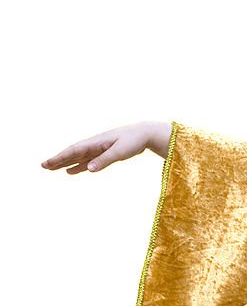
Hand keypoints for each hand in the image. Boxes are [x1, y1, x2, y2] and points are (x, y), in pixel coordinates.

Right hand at [40, 121, 170, 173]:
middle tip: (43, 166)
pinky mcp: (105, 153)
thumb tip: (88, 169)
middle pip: (72, 153)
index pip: (74, 150)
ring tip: (52, 169)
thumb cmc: (133, 141)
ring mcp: (99, 149)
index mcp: (96, 142)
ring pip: (78, 157)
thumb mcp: (120, 151)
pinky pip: (88, 161)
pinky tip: (71, 171)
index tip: (47, 163)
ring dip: (65, 163)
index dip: (60, 157)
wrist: (145, 134)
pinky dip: (79, 166)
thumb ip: (104, 160)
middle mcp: (94, 145)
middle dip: (58, 160)